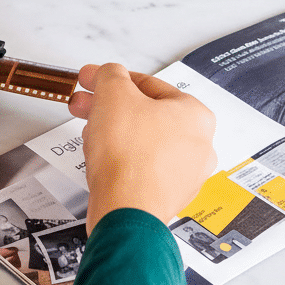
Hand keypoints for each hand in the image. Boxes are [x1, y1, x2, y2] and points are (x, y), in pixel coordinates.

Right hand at [68, 63, 217, 232]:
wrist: (125, 210)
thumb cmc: (129, 157)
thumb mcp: (113, 95)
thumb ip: (111, 75)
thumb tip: (110, 74)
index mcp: (196, 115)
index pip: (149, 85)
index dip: (112, 79)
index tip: (92, 80)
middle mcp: (199, 145)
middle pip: (145, 115)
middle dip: (109, 107)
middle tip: (85, 104)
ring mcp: (185, 174)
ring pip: (143, 142)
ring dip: (114, 133)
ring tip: (89, 132)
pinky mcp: (166, 195)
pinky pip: (142, 168)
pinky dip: (122, 160)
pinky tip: (103, 159)